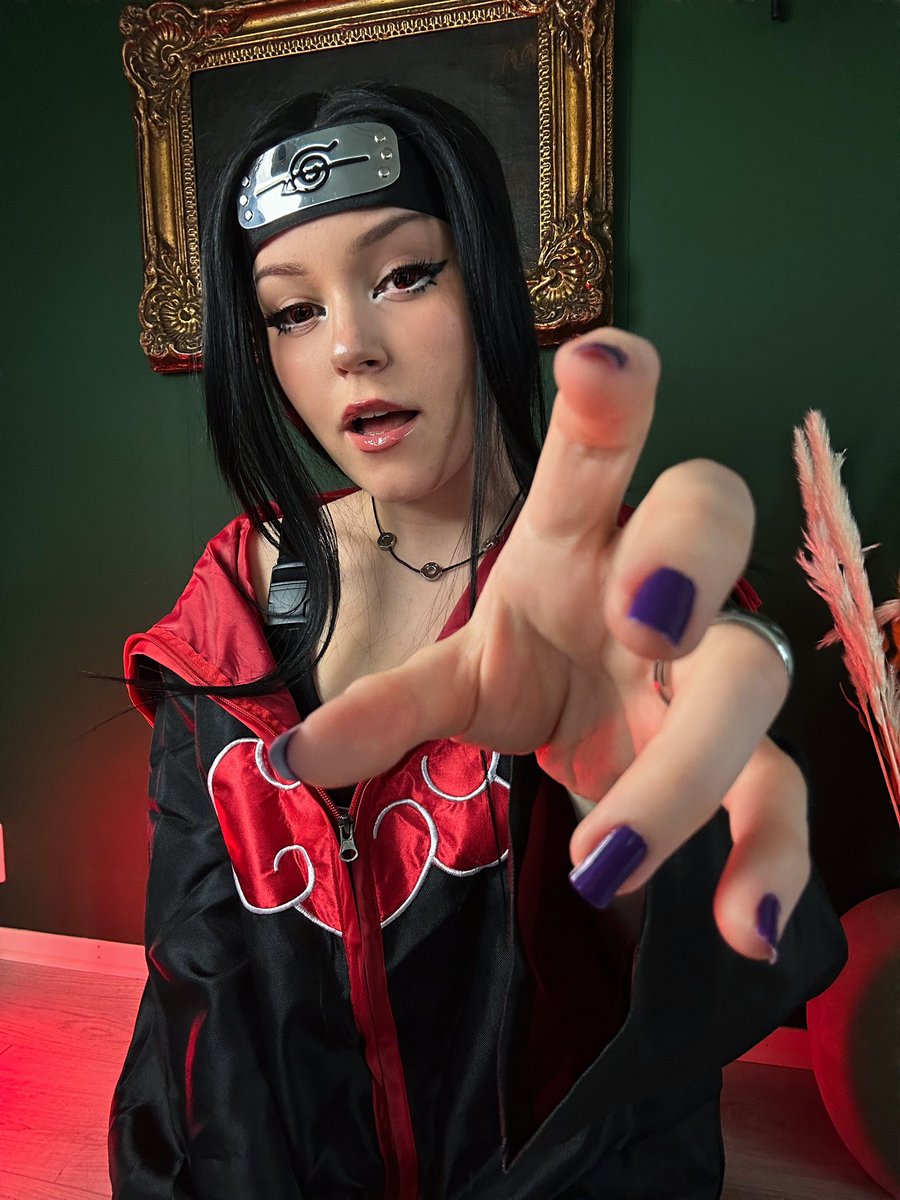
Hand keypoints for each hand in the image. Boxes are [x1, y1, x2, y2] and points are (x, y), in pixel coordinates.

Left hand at [277, 330, 809, 961]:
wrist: (596, 717)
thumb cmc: (539, 659)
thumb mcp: (461, 675)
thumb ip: (391, 704)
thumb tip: (293, 756)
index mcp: (577, 538)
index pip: (596, 454)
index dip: (611, 403)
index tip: (606, 358)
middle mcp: (656, 583)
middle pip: (709, 522)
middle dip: (682, 556)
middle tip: (640, 622)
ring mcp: (710, 665)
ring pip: (746, 678)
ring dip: (692, 762)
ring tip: (609, 856)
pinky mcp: (743, 752)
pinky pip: (781, 792)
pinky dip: (770, 857)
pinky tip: (750, 926)